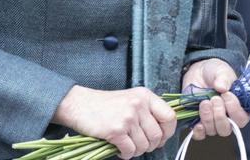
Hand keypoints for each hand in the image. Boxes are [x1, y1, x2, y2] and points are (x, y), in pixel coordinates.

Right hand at [52, 85, 175, 158]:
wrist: (79, 104)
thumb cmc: (106, 104)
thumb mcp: (131, 98)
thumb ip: (147, 110)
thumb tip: (163, 133)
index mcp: (145, 96)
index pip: (170, 116)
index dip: (168, 132)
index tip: (161, 138)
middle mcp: (139, 105)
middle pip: (157, 135)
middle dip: (150, 146)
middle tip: (140, 145)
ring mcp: (127, 117)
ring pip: (144, 145)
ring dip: (137, 151)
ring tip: (128, 146)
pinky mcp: (115, 130)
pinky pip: (130, 150)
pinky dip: (126, 154)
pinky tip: (119, 149)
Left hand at [181, 59, 249, 141]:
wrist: (199, 71)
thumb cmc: (215, 72)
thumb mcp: (222, 71)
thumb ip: (223, 79)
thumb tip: (221, 88)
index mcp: (238, 107)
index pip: (241, 119)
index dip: (235, 110)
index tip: (226, 95)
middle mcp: (227, 118)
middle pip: (226, 129)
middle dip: (219, 115)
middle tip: (214, 99)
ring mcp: (212, 121)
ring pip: (213, 131)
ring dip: (208, 118)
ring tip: (204, 102)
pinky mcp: (199, 123)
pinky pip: (200, 135)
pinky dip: (198, 130)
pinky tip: (197, 122)